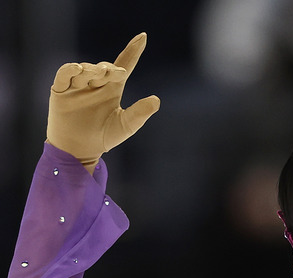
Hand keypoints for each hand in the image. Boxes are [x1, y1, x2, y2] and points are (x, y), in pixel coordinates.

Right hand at [46, 33, 159, 170]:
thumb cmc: (103, 137)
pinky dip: (70, 70)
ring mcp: (77, 86)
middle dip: (108, 68)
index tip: (143, 37)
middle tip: (114, 73)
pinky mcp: (60, 91)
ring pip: (85, 69)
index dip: (133, 51)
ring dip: (92, 69)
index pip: (124, 64)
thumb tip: (156, 100)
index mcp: (112, 88)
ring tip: (99, 74)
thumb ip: (140, 113)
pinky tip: (78, 69)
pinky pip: (64, 75)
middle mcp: (95, 84)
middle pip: (103, 67)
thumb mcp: (125, 125)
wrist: (79, 151)